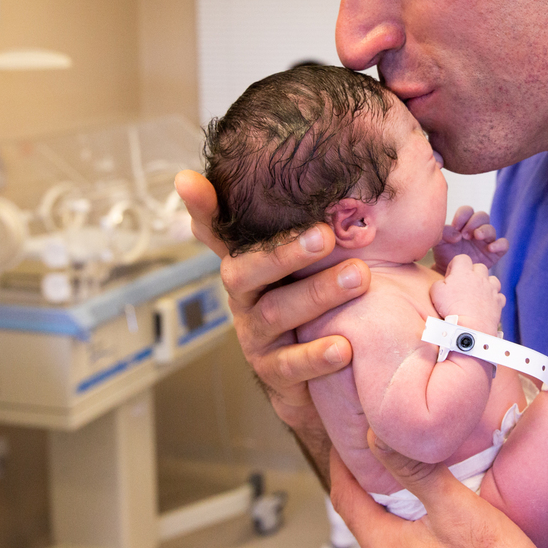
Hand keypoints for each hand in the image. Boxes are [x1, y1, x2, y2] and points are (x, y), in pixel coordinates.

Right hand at [174, 170, 369, 439]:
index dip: (202, 208)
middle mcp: (246, 296)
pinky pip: (290, 365)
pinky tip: (343, 347)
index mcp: (252, 263)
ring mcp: (256, 336)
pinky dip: (315, 355)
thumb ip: (325, 223)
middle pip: (246, 270)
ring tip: (357, 278)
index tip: (190, 181)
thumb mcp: (325, 261)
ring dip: (316, 294)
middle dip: (284, 251)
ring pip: (274, 313)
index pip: (218, 231)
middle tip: (325, 234)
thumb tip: (344, 168)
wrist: (329, 379)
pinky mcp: (274, 374)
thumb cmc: (326, 304)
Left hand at [329, 430, 535, 547]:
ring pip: (385, 518)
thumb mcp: (456, 511)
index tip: (344, 431)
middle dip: (364, 471)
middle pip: (361, 507)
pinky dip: (407, 504)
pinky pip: (405, 528)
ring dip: (388, 487)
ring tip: (400, 455)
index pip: (344, 496)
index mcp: (383, 544)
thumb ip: (418, 474)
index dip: (340, 461)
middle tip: (372, 434)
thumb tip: (378, 436)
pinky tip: (429, 489)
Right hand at [429, 254, 503, 332]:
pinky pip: (498, 296)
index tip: (451, 275)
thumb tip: (443, 282)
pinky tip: (486, 305)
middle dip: (473, 273)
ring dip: (486, 284)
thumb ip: (440, 282)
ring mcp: (491, 289)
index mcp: (464, 272)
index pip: (462, 258)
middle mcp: (480, 278)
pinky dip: (493, 299)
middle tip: (465, 285)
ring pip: (492, 279)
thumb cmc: (451, 310)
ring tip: (478, 294)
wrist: (470, 328)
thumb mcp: (436, 292)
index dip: (455, 265)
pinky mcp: (498, 302)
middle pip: (479, 267)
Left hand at [432, 206, 508, 272]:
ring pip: (492, 229)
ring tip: (476, 237)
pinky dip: (500, 244)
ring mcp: (486, 241)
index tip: (456, 226)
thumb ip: (444, 233)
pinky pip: (504, 244)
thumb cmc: (444, 255)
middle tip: (465, 234)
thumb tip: (457, 234)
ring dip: (484, 231)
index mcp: (463, 224)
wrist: (448, 273)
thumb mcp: (439, 242)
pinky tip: (490, 248)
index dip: (463, 215)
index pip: (467, 211)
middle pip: (482, 216)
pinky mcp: (495, 253)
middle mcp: (476, 230)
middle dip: (474, 222)